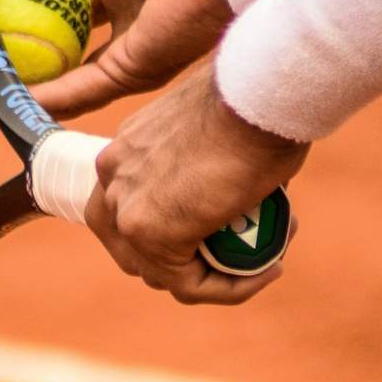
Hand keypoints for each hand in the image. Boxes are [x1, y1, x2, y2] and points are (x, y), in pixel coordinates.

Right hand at [0, 0, 230, 120]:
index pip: (59, 6)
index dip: (22, 13)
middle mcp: (123, 21)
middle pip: (62, 49)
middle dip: (20, 61)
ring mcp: (128, 51)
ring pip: (67, 79)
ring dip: (24, 90)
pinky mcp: (133, 73)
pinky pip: (80, 90)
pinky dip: (43, 98)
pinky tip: (6, 102)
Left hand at [87, 66, 306, 304]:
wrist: (258, 92)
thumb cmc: (255, 99)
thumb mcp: (219, 129)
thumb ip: (207, 163)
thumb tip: (234, 190)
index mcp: (124, 150)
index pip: (130, 210)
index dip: (174, 232)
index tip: (225, 230)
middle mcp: (113, 178)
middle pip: (133, 248)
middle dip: (186, 261)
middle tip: (240, 255)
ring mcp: (125, 207)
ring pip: (161, 273)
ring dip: (215, 277)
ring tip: (266, 259)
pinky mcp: (149, 233)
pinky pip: (189, 284)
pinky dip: (230, 288)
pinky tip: (268, 270)